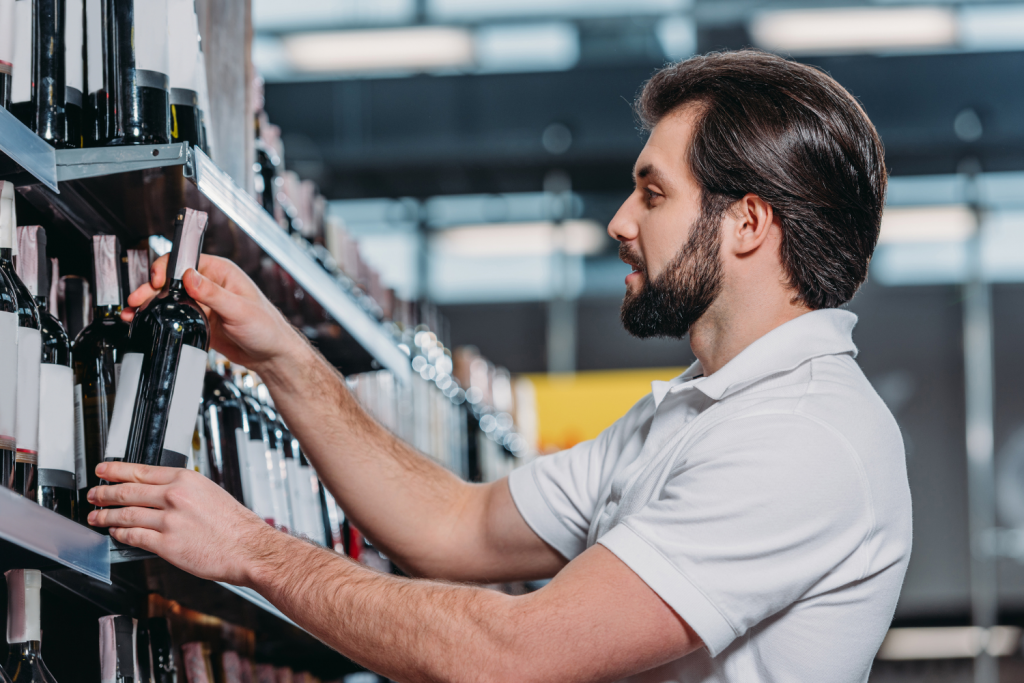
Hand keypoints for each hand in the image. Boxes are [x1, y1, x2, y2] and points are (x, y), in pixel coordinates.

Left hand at [87, 461, 274, 585]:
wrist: (249, 548)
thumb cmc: (235, 524)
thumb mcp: (209, 493)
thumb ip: (184, 490)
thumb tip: (159, 492)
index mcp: (186, 480)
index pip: (141, 471)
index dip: (116, 470)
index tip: (104, 470)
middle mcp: (175, 497)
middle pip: (128, 491)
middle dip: (105, 493)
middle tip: (94, 494)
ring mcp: (169, 521)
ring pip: (126, 515)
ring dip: (106, 516)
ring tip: (97, 516)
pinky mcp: (166, 544)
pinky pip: (134, 537)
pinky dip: (120, 535)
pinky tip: (116, 534)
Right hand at [123, 254, 302, 373]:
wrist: (271, 355)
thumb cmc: (267, 328)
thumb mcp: (240, 309)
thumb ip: (214, 294)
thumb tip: (190, 277)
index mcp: (221, 272)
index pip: (185, 261)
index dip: (166, 269)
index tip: (156, 282)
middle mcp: (210, 285)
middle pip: (171, 280)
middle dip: (150, 288)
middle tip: (136, 300)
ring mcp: (202, 303)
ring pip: (169, 298)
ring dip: (150, 304)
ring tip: (132, 311)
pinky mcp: (198, 320)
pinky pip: (174, 315)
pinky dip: (158, 318)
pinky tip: (144, 321)